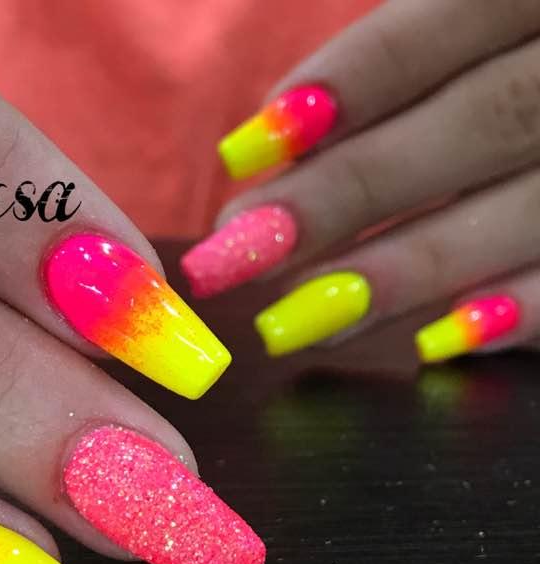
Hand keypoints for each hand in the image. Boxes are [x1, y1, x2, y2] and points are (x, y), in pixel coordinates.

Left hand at [182, 0, 539, 362]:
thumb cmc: (517, 62)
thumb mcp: (485, 28)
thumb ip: (409, 68)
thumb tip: (278, 148)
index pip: (451, 22)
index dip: (353, 82)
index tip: (246, 149)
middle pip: (483, 122)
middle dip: (349, 191)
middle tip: (240, 250)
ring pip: (534, 210)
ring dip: (407, 272)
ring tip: (298, 319)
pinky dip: (519, 312)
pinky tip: (430, 343)